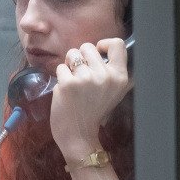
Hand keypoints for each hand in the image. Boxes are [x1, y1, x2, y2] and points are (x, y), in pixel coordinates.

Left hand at [50, 38, 131, 156]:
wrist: (79, 135)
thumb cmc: (93, 112)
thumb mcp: (114, 92)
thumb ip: (112, 72)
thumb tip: (103, 50)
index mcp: (120, 77)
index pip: (117, 44)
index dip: (103, 44)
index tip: (96, 53)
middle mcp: (105, 76)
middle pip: (88, 47)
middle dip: (80, 57)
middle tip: (80, 73)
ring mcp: (86, 79)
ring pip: (72, 54)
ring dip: (69, 65)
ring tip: (73, 81)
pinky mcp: (68, 84)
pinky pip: (60, 67)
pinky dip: (60, 76)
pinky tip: (66, 90)